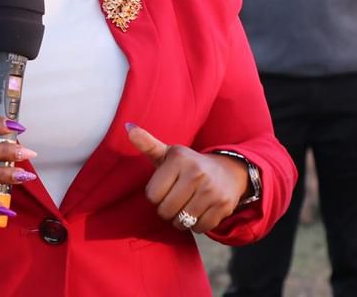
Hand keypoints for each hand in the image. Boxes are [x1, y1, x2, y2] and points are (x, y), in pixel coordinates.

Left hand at [127, 123, 248, 232]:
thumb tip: (127, 128)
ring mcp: (211, 190)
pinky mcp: (223, 206)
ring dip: (181, 219)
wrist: (228, 172)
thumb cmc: (188, 165)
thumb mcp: (168, 154)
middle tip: (175, 198)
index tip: (165, 187)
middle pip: (165, 211)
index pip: (152, 195)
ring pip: (182, 222)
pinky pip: (199, 228)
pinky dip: (196, 225)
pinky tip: (200, 210)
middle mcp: (196, 173)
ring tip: (187, 204)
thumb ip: (147, 144)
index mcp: (178, 158)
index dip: (156, 195)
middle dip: (166, 209)